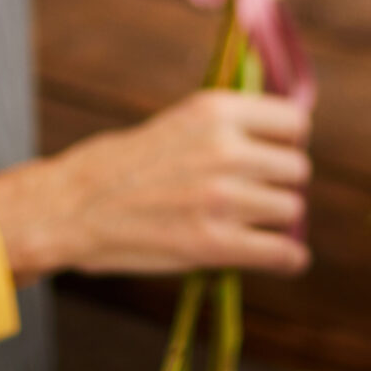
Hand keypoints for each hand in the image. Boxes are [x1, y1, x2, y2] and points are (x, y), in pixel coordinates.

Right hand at [0, 91, 312, 281]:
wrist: (73, 207)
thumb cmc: (123, 164)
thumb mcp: (180, 121)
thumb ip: (230, 126)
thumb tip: (286, 133)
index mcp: (216, 111)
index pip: (295, 122)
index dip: (289, 142)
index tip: (277, 154)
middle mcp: (225, 150)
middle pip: (297, 169)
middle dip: (281, 184)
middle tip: (259, 195)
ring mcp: (221, 198)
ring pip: (291, 210)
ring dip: (277, 220)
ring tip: (254, 224)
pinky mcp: (213, 244)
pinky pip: (281, 253)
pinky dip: (287, 259)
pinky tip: (284, 259)